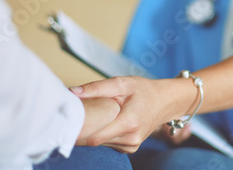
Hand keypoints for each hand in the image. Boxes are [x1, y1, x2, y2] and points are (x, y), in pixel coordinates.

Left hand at [70, 76, 194, 152]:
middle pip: (94, 141)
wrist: (166, 101)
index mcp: (128, 122)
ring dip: (92, 131)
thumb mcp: (122, 83)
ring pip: (100, 143)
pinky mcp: (129, 148)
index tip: (66, 122)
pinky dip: (102, 134)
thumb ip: (96, 88)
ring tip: (92, 116)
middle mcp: (130, 138)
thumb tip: (72, 92)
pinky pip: (108, 143)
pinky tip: (106, 122)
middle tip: (74, 114)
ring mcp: (131, 145)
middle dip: (83, 128)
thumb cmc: (145, 90)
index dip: (77, 130)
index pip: (93, 136)